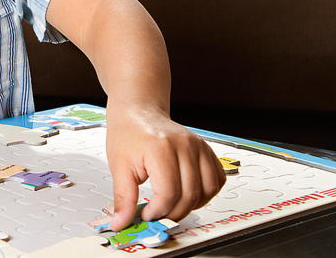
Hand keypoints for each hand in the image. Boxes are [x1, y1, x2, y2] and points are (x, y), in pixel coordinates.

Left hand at [106, 102, 225, 230]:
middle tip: (157, 214)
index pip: (169, 192)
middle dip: (172, 212)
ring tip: (171, 204)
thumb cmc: (128, 134)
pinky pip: (217, 180)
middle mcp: (185, 145)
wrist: (138, 112)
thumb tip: (121, 222)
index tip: (146, 215)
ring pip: (207, 190)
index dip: (158, 211)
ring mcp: (199, 146)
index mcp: (161, 148)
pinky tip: (187, 194)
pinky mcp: (207, 150)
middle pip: (189, 195)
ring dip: (191, 206)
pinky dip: (206, 193)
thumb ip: (123, 198)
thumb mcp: (118, 166)